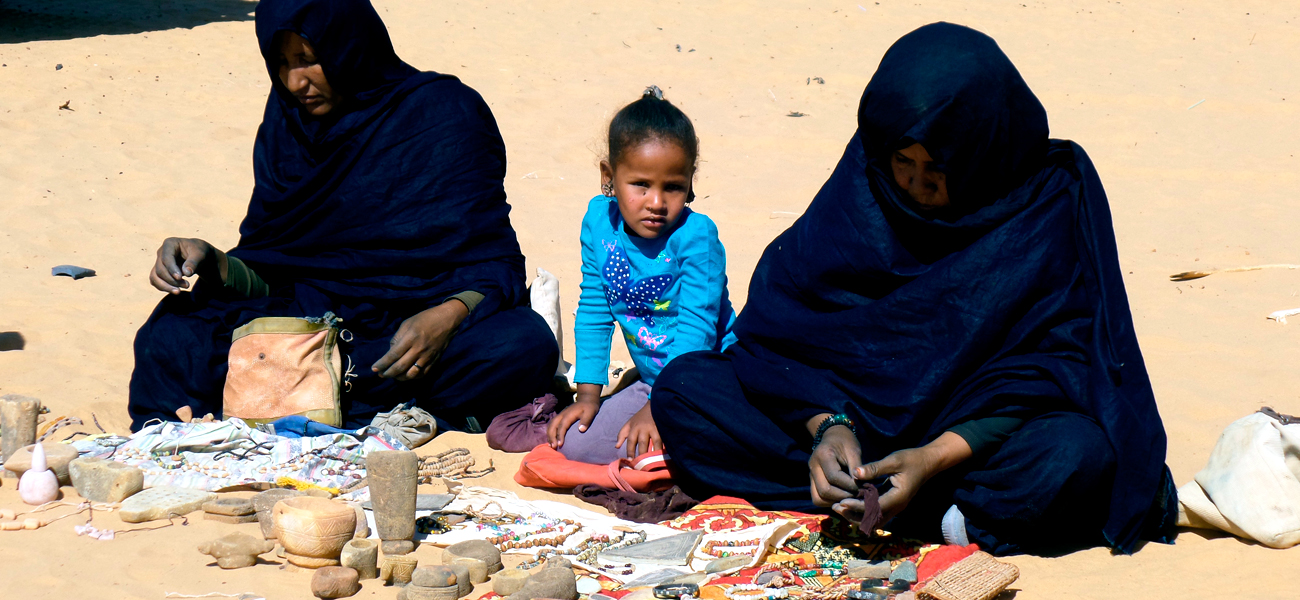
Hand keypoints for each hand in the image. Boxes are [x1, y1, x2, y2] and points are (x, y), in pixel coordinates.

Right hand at [150, 237, 223, 293]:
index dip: (171, 269)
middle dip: (172, 280)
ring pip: (155, 276)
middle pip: (160, 269)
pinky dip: (163, 287)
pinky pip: (155, 281)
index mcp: (170, 243)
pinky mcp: (159, 271)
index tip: (180, 278)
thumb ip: (193, 262)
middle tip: (187, 285)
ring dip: (166, 286)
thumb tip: (187, 273)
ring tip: (179, 292)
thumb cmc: (199, 252)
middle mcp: (161, 252)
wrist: (198, 255)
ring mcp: (158, 262)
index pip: (166, 258)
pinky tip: (175, 290)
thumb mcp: (200, 254)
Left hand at [371, 300, 468, 380]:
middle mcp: (418, 349)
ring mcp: (427, 357)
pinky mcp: (434, 361)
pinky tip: (406, 375)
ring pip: (411, 374)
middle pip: (400, 367)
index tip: (374, 368)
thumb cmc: (424, 319)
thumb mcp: (407, 323)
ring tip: (393, 376)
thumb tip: (390, 352)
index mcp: (410, 338)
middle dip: (388, 373)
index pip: (393, 355)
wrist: (447, 320)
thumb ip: (397, 338)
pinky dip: (412, 377)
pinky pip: (422, 374)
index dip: (382, 364)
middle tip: (380, 375)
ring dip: (399, 378)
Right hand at [548, 384, 601, 449]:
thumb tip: (581, 430)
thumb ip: (586, 420)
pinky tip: (552, 440)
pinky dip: (550, 433)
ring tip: (551, 446)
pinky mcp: (560, 418)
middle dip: (551, 437)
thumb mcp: (591, 412)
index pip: (562, 426)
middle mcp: (562, 415)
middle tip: (553, 447)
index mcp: (568, 414)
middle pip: (552, 426)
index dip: (560, 435)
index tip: (560, 444)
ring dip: (549, 435)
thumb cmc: (589, 407)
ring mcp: (560, 416)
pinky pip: (552, 425)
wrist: (586, 400)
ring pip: (550, 425)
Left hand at [616, 402, 661, 457]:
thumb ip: (622, 435)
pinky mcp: (663, 429)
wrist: (653, 405)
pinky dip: (664, 447)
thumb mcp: (629, 424)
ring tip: (654, 462)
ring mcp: (655, 429)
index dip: (630, 452)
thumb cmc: (640, 417)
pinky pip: (664, 440)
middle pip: (643, 443)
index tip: (630, 461)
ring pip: (656, 442)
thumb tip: (616, 447)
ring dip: (654, 453)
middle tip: (641, 465)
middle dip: (642, 455)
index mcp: (634, 427)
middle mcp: (644, 428)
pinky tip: (663, 454)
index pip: (631, 441)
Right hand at [809, 422, 861, 506]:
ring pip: (818, 498)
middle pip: (824, 491)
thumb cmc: (845, 442)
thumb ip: (858, 467)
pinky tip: (842, 497)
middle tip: (858, 495)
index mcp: (823, 455)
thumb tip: (862, 486)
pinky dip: (830, 502)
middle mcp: (813, 467)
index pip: (834, 477)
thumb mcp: (854, 450)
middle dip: (843, 496)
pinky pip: (818, 499)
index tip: (863, 487)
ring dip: (835, 501)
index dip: (850, 485)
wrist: (833, 436)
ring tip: (850, 497)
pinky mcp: (812, 483)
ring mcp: (810, 476)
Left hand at [839, 431, 972, 524]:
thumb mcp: (893, 460)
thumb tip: (855, 472)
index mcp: (898, 497)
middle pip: (873, 519)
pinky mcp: (892, 504)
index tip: (843, 501)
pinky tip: (850, 505)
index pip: (875, 507)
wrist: (927, 462)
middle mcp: (897, 506)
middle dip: (854, 515)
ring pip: (874, 519)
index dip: (858, 506)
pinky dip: (863, 512)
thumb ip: (875, 468)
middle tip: (836, 507)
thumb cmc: (911, 459)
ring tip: (839, 508)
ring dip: (857, 515)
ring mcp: (895, 507)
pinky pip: (876, 513)